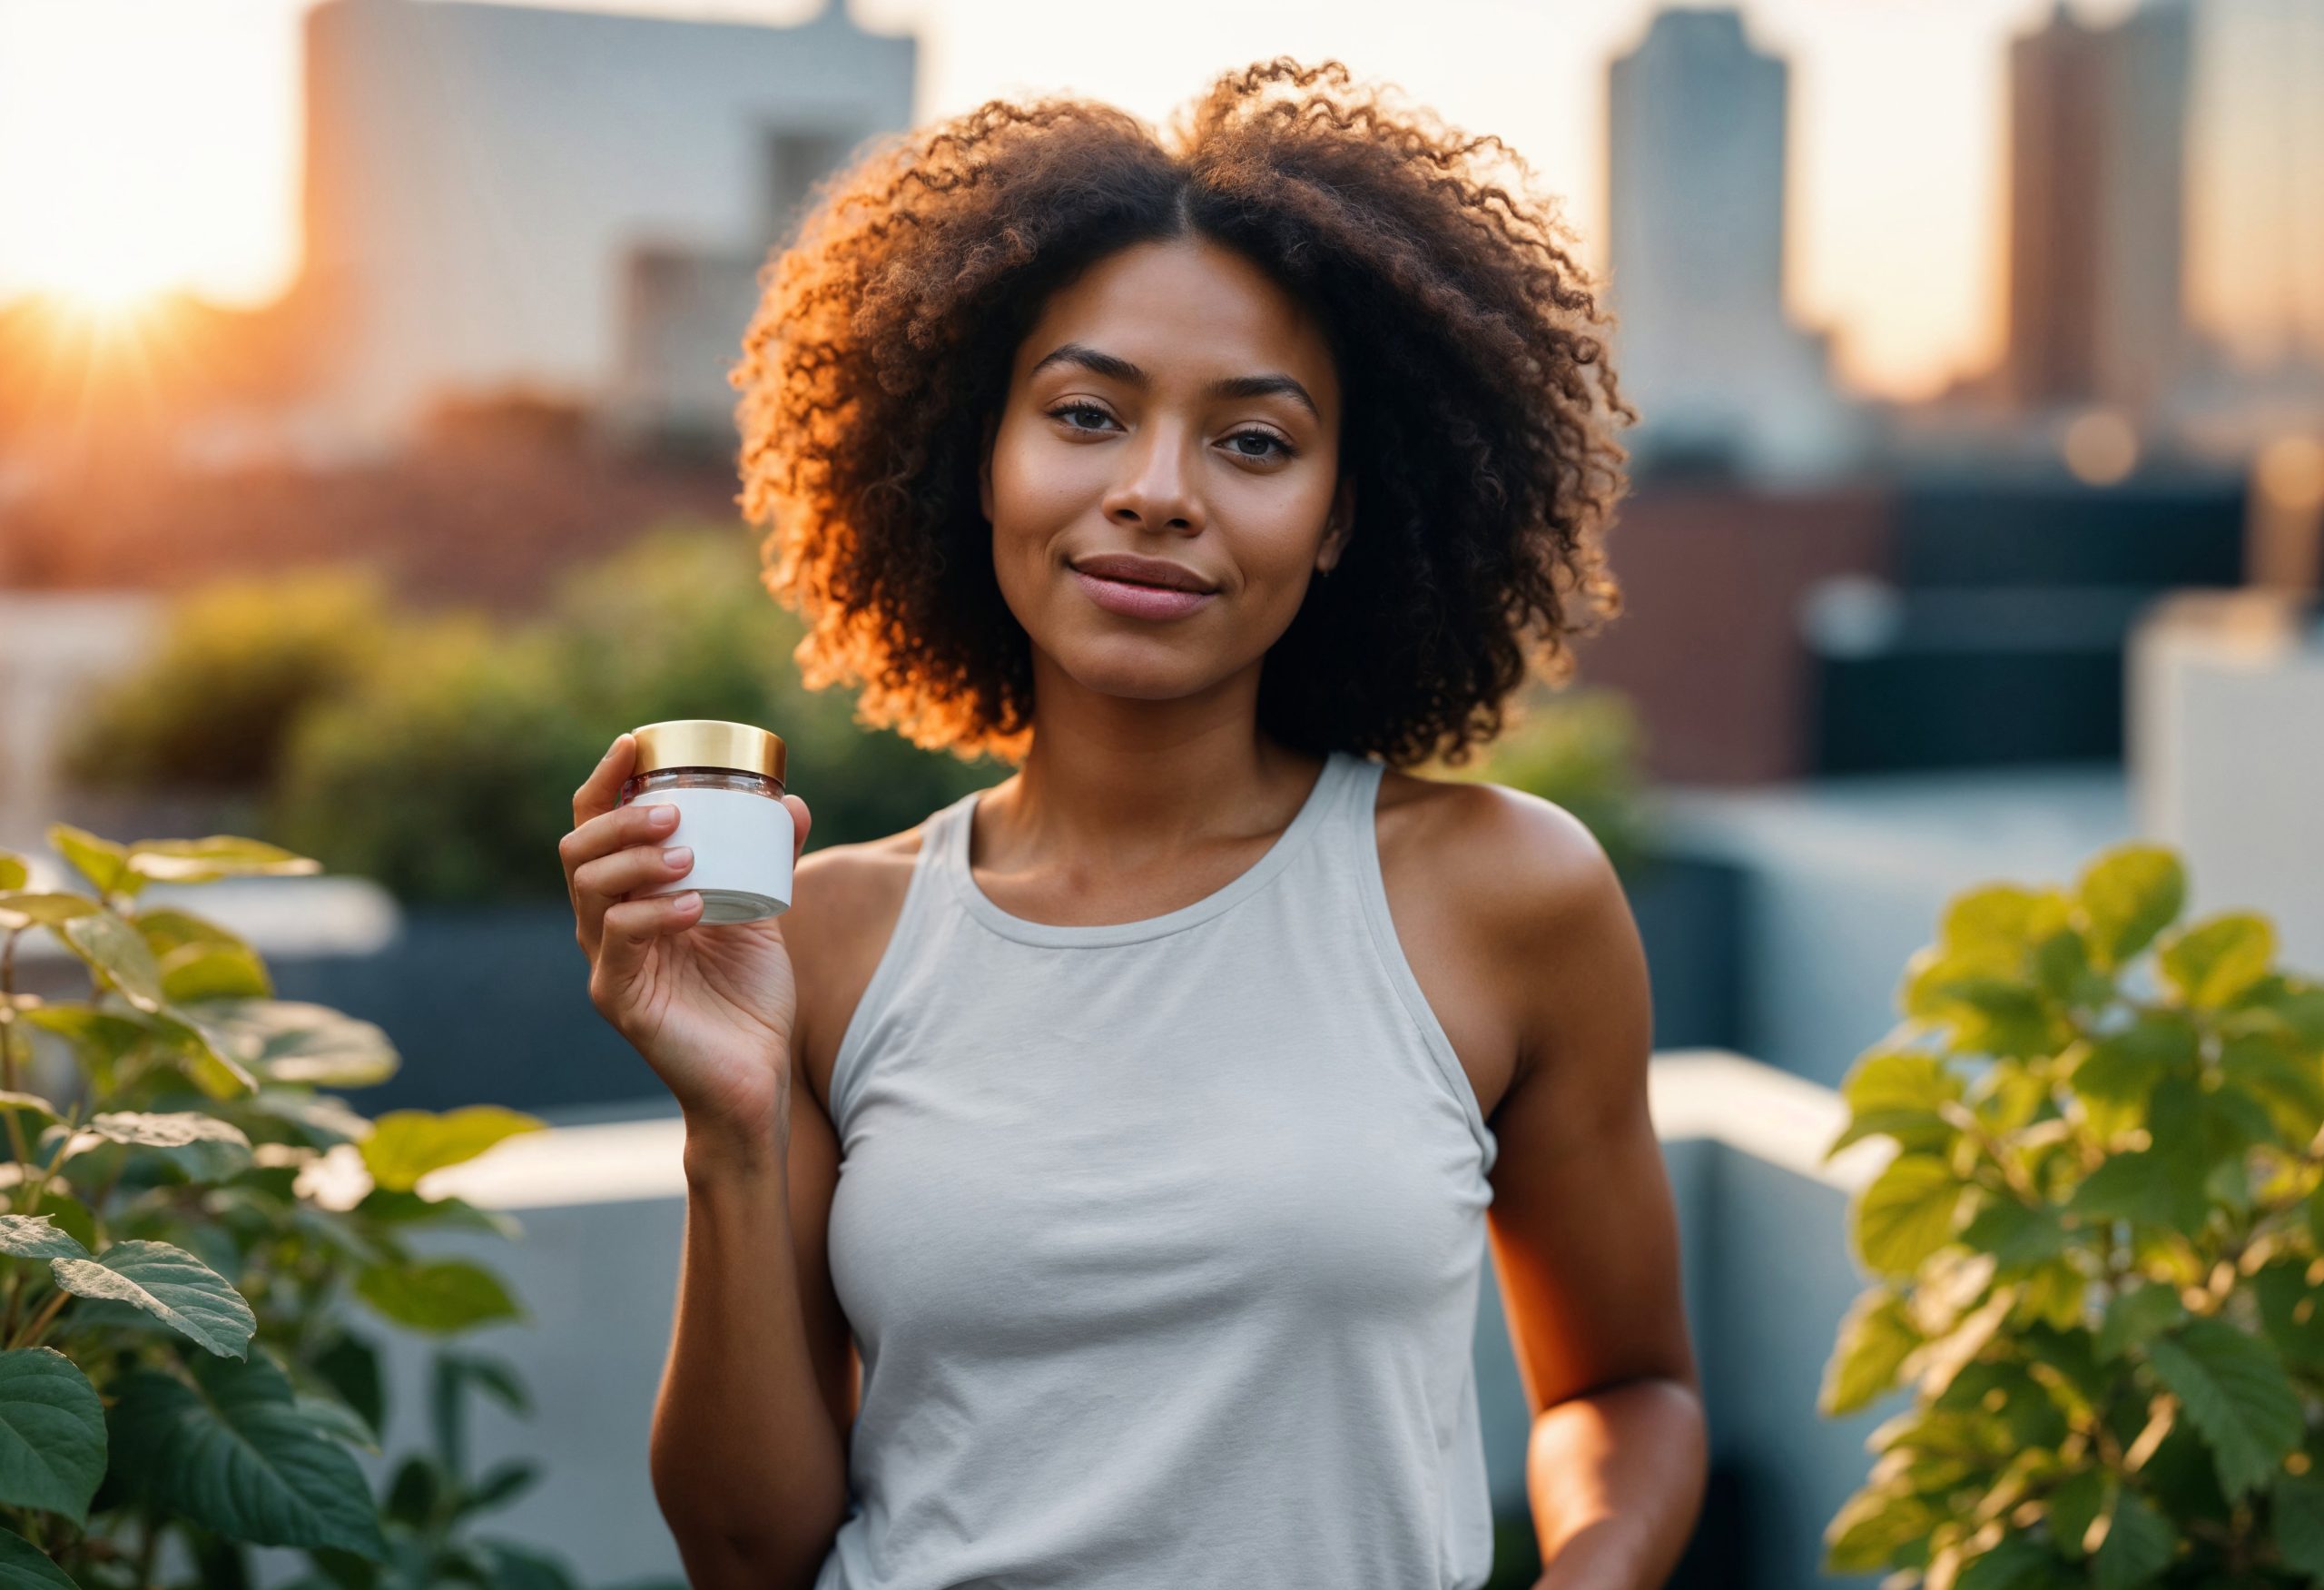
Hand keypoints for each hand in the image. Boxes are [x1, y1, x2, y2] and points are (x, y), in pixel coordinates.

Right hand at [561, 732, 811, 1145]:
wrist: (754, 1077)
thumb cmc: (749, 999)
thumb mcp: (762, 914)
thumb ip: (768, 859)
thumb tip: (789, 800)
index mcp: (630, 899)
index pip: (596, 828)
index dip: (606, 782)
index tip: (635, 743)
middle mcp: (605, 926)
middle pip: (578, 851)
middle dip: (620, 818)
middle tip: (672, 810)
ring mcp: (607, 964)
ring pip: (590, 890)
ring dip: (637, 860)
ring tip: (689, 854)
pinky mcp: (619, 1000)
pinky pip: (620, 941)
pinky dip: (656, 914)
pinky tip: (695, 905)